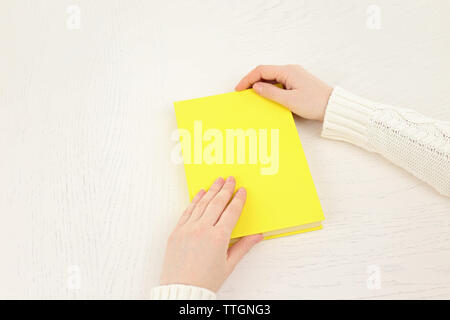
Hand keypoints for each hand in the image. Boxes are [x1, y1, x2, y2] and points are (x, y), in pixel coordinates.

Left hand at [160, 176, 262, 291]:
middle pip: (217, 203)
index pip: (231, 212)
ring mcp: (187, 229)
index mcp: (218, 237)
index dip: (238, 199)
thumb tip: (258, 236)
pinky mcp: (176, 231)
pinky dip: (195, 200)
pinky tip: (200, 193)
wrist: (181, 290)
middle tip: (231, 178)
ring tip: (218, 181)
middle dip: (225, 189)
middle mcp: (202, 229)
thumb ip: (243, 247)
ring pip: (202, 204)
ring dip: (211, 190)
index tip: (242, 190)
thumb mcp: (228, 265)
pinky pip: (187, 211)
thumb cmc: (205, 281)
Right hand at [235, 64, 332, 120]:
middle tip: (242, 93)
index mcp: (288, 71)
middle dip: (252, 81)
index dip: (247, 79)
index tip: (238, 89)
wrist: (333, 107)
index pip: (261, 70)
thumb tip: (255, 87)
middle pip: (265, 72)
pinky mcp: (297, 83)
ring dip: (260, 86)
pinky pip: (279, 83)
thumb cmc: (315, 103)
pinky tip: (266, 98)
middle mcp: (290, 70)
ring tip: (252, 97)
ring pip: (271, 78)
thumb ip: (270, 93)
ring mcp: (294, 76)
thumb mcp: (289, 100)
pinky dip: (269, 89)